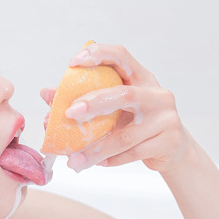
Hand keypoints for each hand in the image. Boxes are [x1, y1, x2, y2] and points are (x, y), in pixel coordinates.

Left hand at [45, 42, 190, 174]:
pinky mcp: (169, 141)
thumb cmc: (137, 124)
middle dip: (94, 103)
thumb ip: (84, 99)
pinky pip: (133, 153)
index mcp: (141, 78)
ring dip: (96, 149)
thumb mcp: (115, 109)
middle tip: (70, 114)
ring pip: (125, 135)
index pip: (121, 56)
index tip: (73, 63)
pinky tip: (98, 163)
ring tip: (75, 161)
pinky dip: (112, 160)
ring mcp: (166, 118)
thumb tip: (47, 94)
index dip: (98, 54)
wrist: (172, 150)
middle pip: (123, 94)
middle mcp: (157, 94)